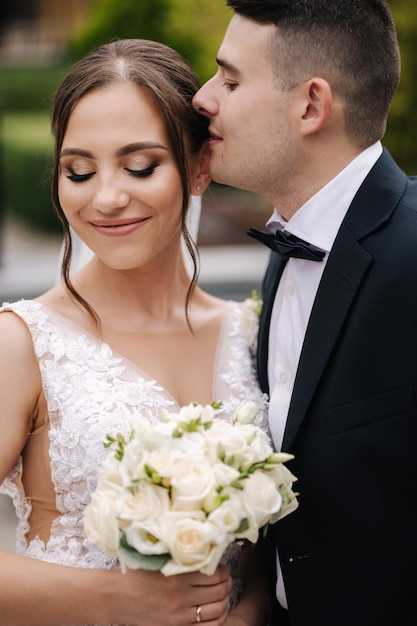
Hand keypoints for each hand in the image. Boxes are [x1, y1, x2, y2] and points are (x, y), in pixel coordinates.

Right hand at [110, 564, 232, 625]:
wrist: (116, 598)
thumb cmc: (137, 574)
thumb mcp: (159, 559)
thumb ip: (181, 557)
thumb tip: (205, 548)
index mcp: (177, 575)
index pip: (215, 573)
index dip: (224, 569)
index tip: (222, 567)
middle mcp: (181, 597)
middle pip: (220, 591)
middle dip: (228, 584)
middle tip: (226, 579)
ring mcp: (179, 616)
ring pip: (218, 609)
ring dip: (225, 600)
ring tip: (223, 594)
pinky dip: (219, 618)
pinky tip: (217, 610)